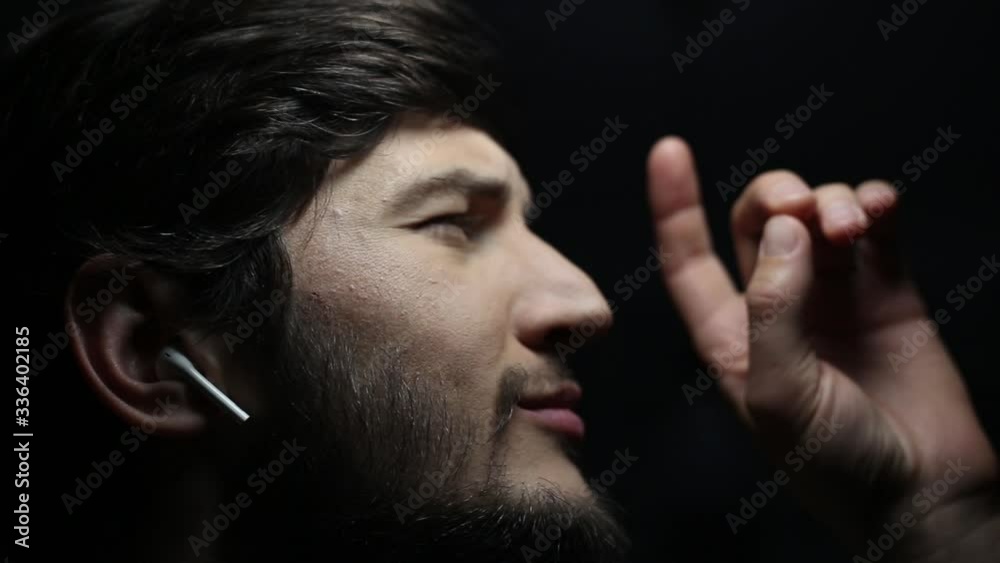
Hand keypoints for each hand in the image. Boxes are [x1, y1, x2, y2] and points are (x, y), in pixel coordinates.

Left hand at [646, 137, 998, 560]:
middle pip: (755, 221)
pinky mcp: (889, 290)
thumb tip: (784, 229)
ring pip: (817, 215)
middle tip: (799, 208)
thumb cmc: (836, 461)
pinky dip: (875, 202)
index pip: (689, 260)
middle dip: (773, 196)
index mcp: (730, 336)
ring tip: (850, 225)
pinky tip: (879, 207)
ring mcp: (834, 294)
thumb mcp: (778, 393)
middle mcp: (777, 307)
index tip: (668, 149)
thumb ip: (772, 308)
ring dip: (829, 200)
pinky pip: (876, 226)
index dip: (675, 205)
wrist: (923, 493)